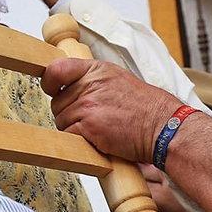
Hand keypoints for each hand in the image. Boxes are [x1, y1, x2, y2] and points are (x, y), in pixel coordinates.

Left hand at [41, 58, 181, 163]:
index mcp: (95, 69)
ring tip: (96, 130)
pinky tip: (96, 140)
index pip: (56, 69)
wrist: (162, 126)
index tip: (51, 89)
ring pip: (61, 121)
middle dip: (68, 113)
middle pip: (57, 102)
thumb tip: (69, 85)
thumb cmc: (144, 107)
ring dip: (73, 130)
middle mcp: (89, 85)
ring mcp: (88, 105)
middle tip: (88, 119)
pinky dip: (79, 142)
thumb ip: (92, 79)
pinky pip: (69, 136)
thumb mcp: (117, 78)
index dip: (49, 81)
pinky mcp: (89, 127)